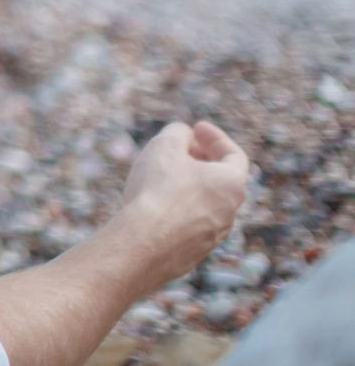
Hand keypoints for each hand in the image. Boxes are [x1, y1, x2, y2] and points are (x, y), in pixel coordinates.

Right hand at [116, 120, 249, 285]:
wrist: (145, 242)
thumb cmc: (158, 189)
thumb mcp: (165, 147)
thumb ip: (178, 133)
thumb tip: (184, 135)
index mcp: (231, 184)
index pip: (234, 155)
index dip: (215, 137)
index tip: (196, 128)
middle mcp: (230, 211)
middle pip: (221, 179)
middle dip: (201, 160)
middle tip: (180, 149)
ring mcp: (214, 235)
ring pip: (205, 203)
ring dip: (189, 185)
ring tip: (162, 176)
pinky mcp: (195, 252)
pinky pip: (190, 223)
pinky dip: (179, 208)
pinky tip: (154, 204)